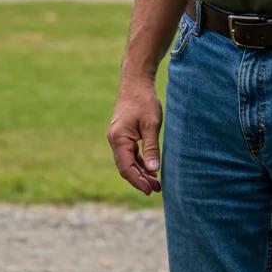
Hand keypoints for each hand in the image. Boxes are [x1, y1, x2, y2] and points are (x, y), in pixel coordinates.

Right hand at [107, 78, 162, 194]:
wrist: (136, 81)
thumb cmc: (144, 101)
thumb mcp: (151, 125)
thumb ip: (151, 148)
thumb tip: (154, 170)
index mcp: (119, 138)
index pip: (126, 168)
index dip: (138, 181)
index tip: (151, 190)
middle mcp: (114, 139)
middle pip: (125, 167)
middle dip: (140, 179)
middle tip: (157, 189)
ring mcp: (117, 136)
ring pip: (127, 161)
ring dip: (140, 172)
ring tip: (156, 182)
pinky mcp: (122, 133)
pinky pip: (129, 153)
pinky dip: (139, 161)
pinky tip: (150, 167)